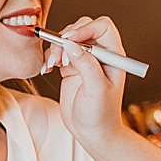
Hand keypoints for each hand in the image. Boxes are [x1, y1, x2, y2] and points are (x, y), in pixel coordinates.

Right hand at [47, 16, 129, 152]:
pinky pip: (58, 52)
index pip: (102, 28)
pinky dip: (49, 57)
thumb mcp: (97, 90)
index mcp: (113, 56)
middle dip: (67, 37)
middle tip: (60, 54)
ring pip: (68, 39)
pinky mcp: (71, 67)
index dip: (86, 29)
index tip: (70, 40)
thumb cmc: (101, 115)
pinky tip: (47, 68)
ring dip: (56, 48)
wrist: (92, 132)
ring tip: (52, 65)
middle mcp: (100, 55)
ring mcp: (85, 60)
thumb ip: (87, 65)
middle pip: (83, 28)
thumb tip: (72, 44)